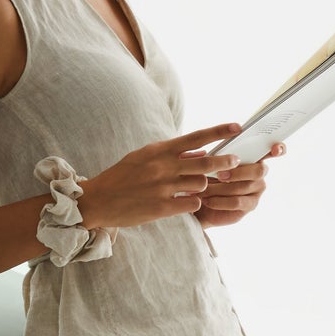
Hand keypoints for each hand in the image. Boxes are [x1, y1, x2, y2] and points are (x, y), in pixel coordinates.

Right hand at [78, 122, 245, 232]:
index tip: (237, 127)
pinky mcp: (161, 207)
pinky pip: (191, 203)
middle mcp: (163, 167)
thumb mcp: (143, 157)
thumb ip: (170, 154)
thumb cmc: (121, 177)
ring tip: (197, 187)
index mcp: (159, 150)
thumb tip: (198, 150)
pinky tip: (186, 203)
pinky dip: (193, 202)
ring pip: (200, 183)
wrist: (97, 200)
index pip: (196, 137)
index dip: (219, 131)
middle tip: (236, 161)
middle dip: (225, 161)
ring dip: (204, 186)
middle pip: (205, 162)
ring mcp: (163, 188)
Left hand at [196, 141, 285, 228]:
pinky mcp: (250, 205)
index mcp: (253, 156)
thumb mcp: (211, 162)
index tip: (275, 149)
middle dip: (238, 172)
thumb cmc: (206, 175)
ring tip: (203, 189)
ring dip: (221, 188)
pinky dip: (219, 201)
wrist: (199, 200)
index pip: (274, 150)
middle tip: (219, 175)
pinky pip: (237, 202)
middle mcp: (259, 172)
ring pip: (243, 187)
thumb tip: (222, 154)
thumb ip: (221, 155)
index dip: (278, 149)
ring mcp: (257, 190)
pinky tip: (207, 200)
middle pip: (258, 171)